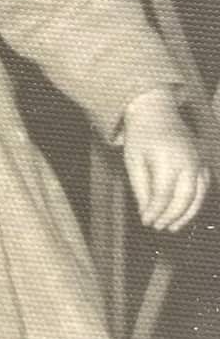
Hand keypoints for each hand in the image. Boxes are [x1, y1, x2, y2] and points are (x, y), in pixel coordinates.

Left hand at [122, 88, 209, 231]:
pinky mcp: (203, 160)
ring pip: (199, 194)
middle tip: (158, 227)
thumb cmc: (141, 137)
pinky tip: (183, 212)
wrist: (156, 111)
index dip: (156, 212)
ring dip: (186, 214)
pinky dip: (196, 201)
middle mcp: (188, 160)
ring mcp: (198, 160)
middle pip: (184, 197)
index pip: (164, 194)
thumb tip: (147, 214)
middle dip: (171, 216)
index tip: (146, 222)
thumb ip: (141, 190)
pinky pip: (204, 186)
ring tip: (172, 227)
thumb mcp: (133, 162)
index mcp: (167, 159)